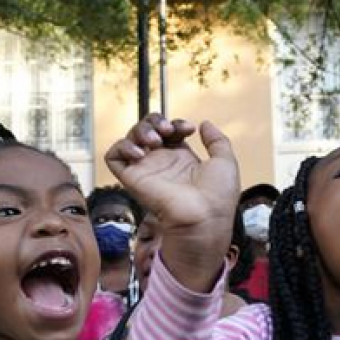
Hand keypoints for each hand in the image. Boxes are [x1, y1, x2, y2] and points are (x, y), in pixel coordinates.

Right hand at [105, 115, 239, 290]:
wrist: (203, 217)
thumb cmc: (217, 198)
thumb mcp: (225, 162)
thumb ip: (216, 140)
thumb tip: (205, 124)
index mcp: (182, 160)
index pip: (170, 132)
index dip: (176, 123)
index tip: (189, 129)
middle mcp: (162, 164)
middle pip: (148, 130)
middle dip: (155, 121)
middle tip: (167, 131)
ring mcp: (146, 170)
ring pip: (130, 139)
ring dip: (141, 130)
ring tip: (155, 140)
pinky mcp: (132, 178)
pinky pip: (114, 157)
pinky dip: (122, 147)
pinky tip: (140, 152)